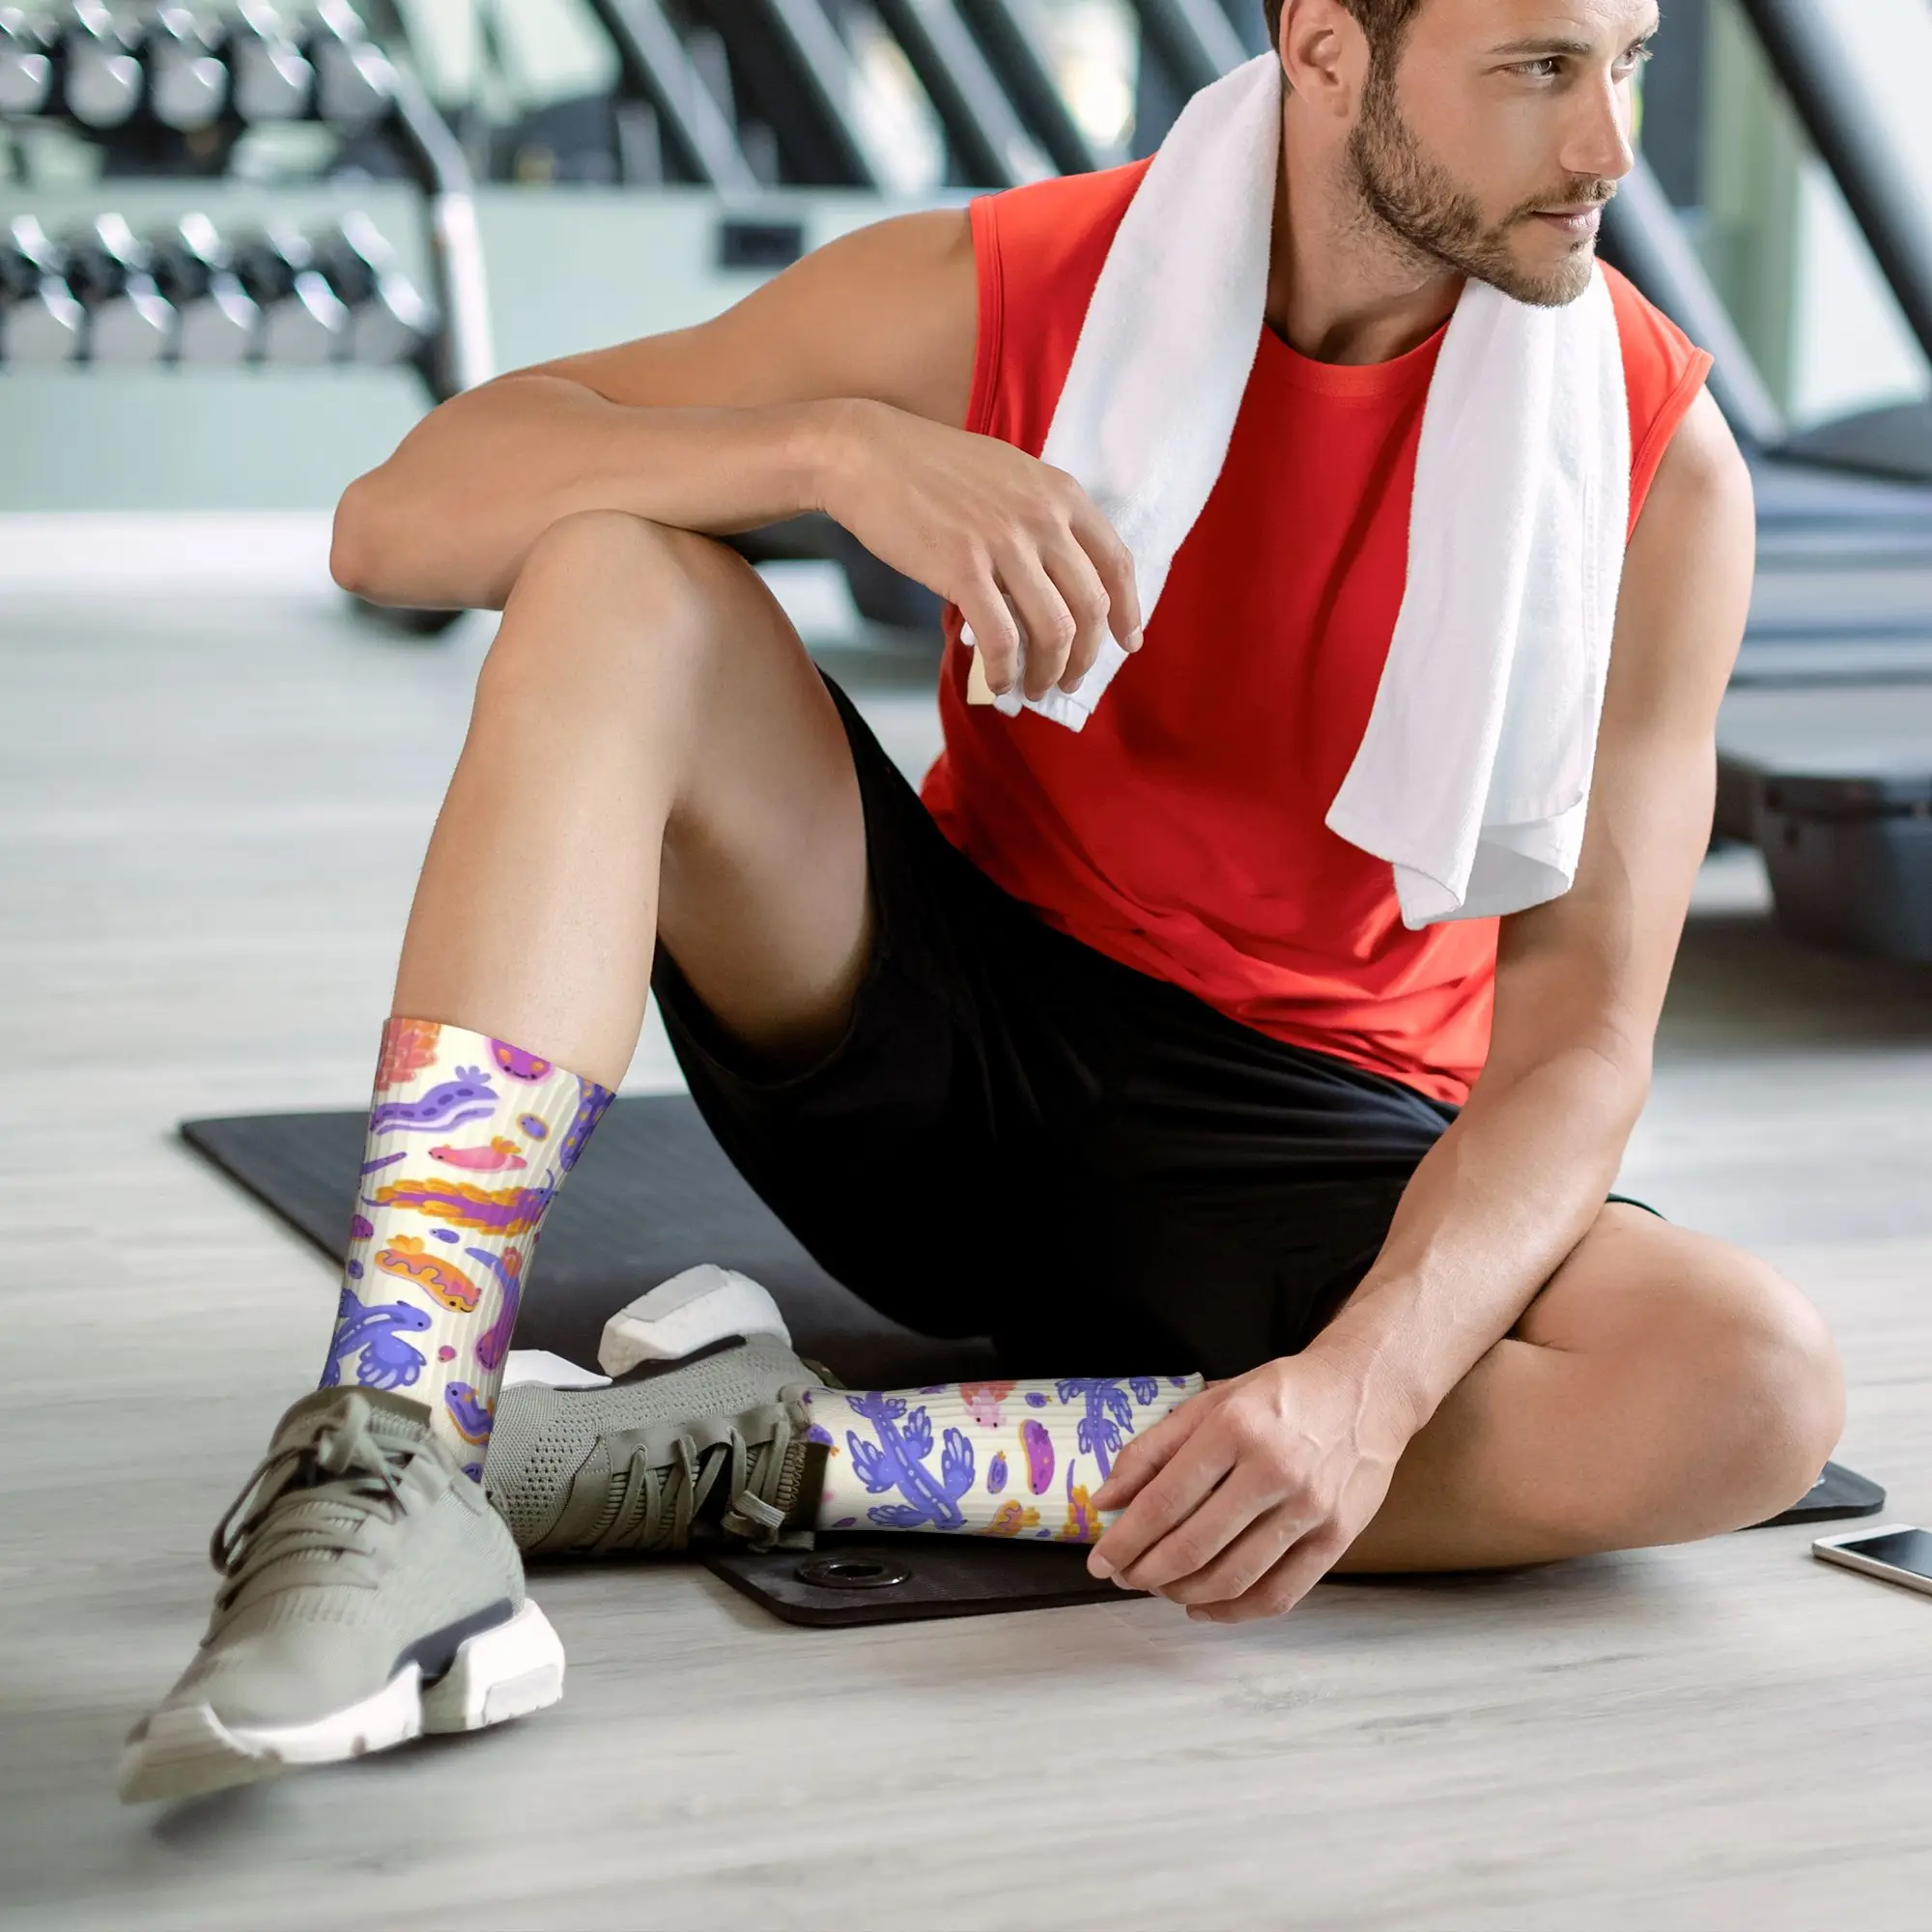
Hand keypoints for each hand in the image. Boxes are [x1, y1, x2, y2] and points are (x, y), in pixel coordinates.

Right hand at [814, 398, 1141, 701]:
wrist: (867, 454)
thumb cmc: (931, 469)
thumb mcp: (1008, 477)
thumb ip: (1040, 519)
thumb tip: (1052, 583)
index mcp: (1061, 493)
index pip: (1116, 562)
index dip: (1128, 611)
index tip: (1128, 643)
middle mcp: (1043, 518)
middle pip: (1091, 607)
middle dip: (1085, 657)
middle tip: (1068, 681)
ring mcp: (1005, 543)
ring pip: (1054, 630)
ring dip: (1047, 672)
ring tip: (1032, 689)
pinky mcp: (963, 568)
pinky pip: (1002, 638)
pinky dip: (1006, 671)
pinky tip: (998, 682)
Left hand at [1086, 1351, 1411, 1622]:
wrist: (1365, 1391)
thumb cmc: (1282, 1395)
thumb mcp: (1211, 1401)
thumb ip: (1153, 1448)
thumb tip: (1106, 1501)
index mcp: (1235, 1428)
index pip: (1164, 1501)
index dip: (1124, 1541)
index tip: (1101, 1561)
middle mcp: (1274, 1469)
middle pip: (1194, 1546)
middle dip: (1146, 1573)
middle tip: (1124, 1578)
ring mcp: (1310, 1508)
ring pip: (1234, 1578)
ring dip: (1184, 1594)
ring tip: (1160, 1589)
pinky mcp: (1337, 1537)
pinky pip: (1279, 1594)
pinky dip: (1235, 1612)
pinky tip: (1205, 1605)